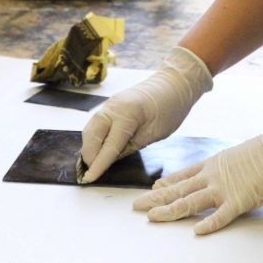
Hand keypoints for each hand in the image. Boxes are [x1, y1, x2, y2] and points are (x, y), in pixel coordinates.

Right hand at [80, 47, 212, 182]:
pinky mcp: (110, 104)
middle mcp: (112, 106)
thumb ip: (130, 147)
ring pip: (89, 129)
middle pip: (91, 136)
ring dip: (89, 146)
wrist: (174, 83)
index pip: (108, 145)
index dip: (98, 164)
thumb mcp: (154, 134)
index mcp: (127, 114)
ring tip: (94, 164)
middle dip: (89, 156)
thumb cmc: (170, 108)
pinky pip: (96, 123)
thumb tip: (109, 160)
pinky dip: (94, 137)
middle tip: (92, 173)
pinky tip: (100, 149)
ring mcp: (109, 103)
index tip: (89, 179)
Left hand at [132, 119, 262, 234]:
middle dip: (157, 198)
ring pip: (190, 201)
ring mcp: (224, 187)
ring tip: (152, 218)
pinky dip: (208, 224)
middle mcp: (213, 175)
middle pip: (179, 188)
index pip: (184, 174)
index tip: (153, 187)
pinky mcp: (239, 200)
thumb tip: (231, 171)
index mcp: (214, 162)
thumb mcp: (241, 155)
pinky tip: (196, 232)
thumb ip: (230, 166)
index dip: (167, 182)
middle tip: (137, 206)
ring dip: (170, 210)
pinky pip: (221, 216)